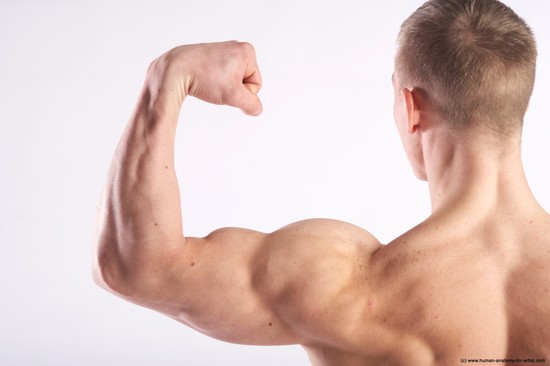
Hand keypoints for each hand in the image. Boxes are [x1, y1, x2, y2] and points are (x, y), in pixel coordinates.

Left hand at [148, 41, 262, 115]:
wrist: (175, 70)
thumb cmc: (205, 79)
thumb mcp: (234, 96)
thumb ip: (252, 104)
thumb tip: (257, 109)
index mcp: (247, 51)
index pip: (256, 84)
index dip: (243, 94)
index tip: (226, 89)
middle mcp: (236, 47)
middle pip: (244, 81)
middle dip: (232, 89)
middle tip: (216, 86)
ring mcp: (222, 50)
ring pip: (232, 79)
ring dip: (222, 87)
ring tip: (208, 83)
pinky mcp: (210, 55)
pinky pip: (220, 75)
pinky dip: (213, 81)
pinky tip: (203, 80)